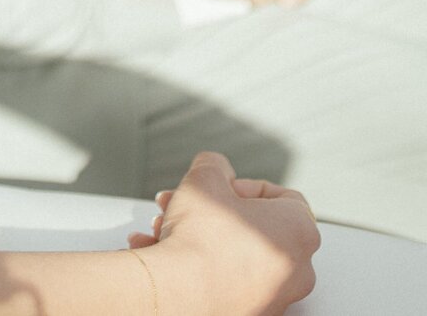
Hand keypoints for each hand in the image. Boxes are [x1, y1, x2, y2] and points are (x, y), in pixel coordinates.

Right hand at [129, 151, 319, 315]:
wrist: (180, 295)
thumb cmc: (200, 240)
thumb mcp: (205, 178)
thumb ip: (216, 165)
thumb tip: (216, 169)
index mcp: (300, 231)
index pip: (284, 196)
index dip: (245, 186)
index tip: (221, 188)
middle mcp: (296, 271)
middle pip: (254, 227)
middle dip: (214, 212)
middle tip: (187, 205)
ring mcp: (276, 299)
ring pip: (236, 254)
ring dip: (201, 236)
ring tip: (167, 228)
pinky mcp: (252, 315)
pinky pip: (227, 282)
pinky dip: (201, 267)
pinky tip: (167, 253)